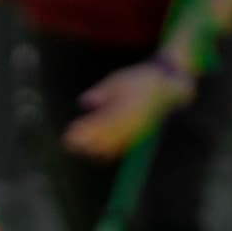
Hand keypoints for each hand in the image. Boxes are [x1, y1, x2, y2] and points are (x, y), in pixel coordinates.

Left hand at [62, 59, 195, 159]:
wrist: (164, 89)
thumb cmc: (137, 82)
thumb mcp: (118, 81)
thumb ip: (102, 93)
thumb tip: (84, 103)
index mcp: (127, 107)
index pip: (104, 122)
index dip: (87, 129)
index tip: (71, 131)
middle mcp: (132, 123)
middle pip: (106, 137)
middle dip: (86, 141)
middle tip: (67, 141)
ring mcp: (135, 132)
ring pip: (112, 146)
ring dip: (92, 147)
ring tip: (75, 145)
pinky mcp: (135, 137)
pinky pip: (119, 148)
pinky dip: (103, 150)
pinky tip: (90, 149)